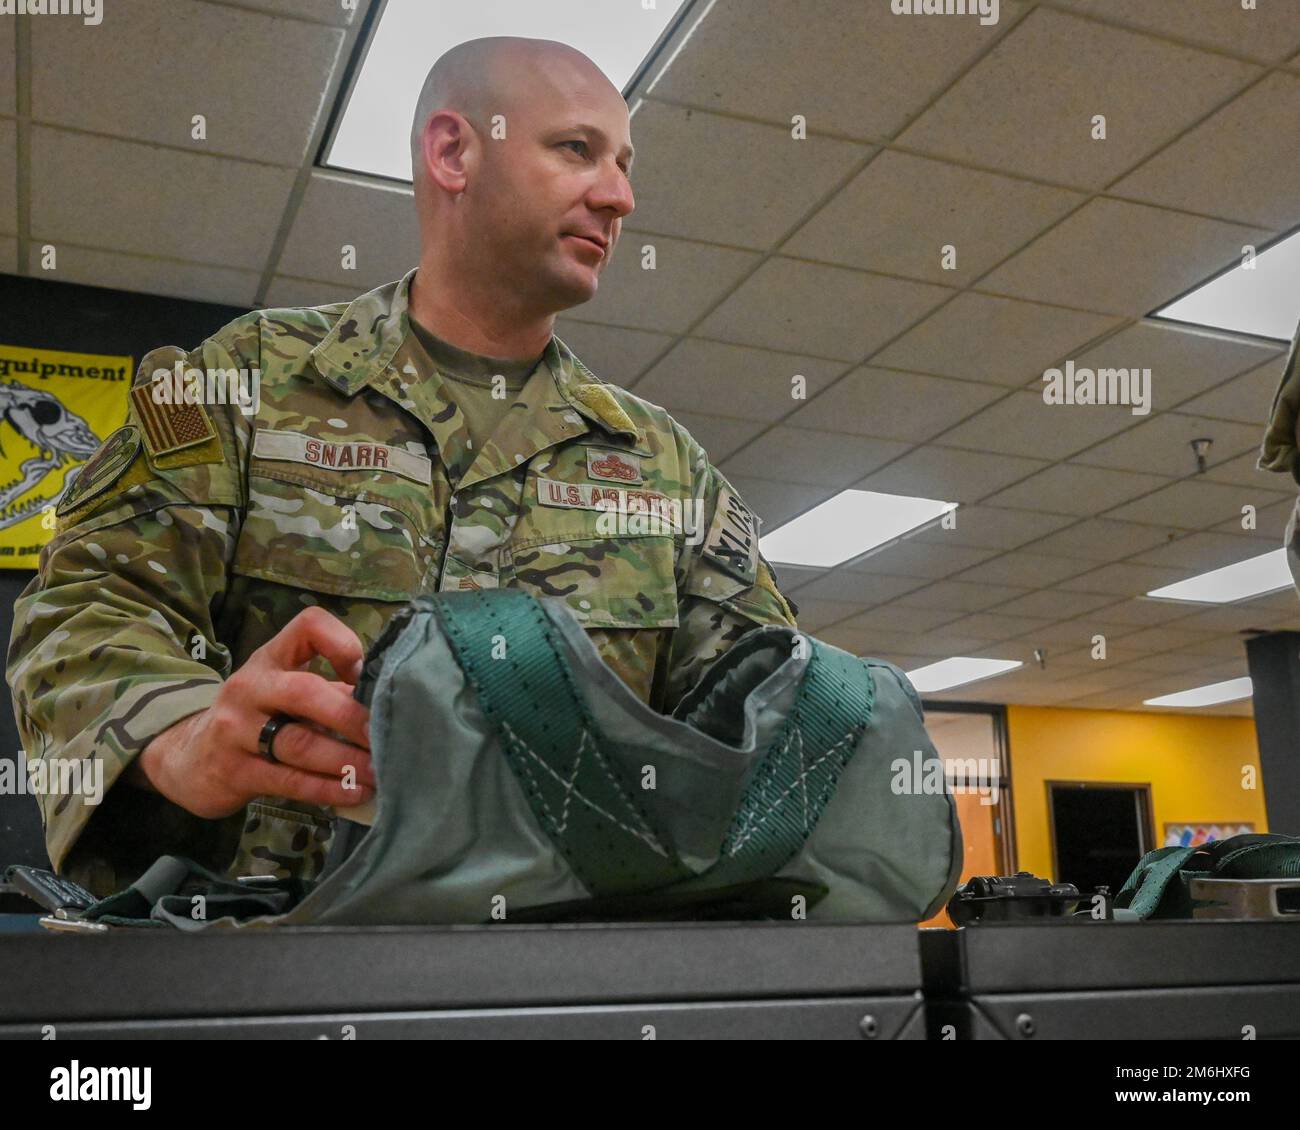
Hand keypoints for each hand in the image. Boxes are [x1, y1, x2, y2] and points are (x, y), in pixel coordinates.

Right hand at [132, 607, 374, 818]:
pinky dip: (327, 789)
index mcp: (271, 658)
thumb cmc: (258, 717)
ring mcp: (237, 730)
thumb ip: (330, 688)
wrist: (190, 758)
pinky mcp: (235, 771)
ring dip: (346, 760)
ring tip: (380, 771)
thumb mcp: (284, 690)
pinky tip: (355, 793)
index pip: (309, 626)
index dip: (344, 643)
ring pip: (300, 743)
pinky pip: (289, 781)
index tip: (365, 674)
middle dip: (351, 716)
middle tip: (385, 735)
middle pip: (306, 692)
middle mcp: (251, 687)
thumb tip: (388, 700)